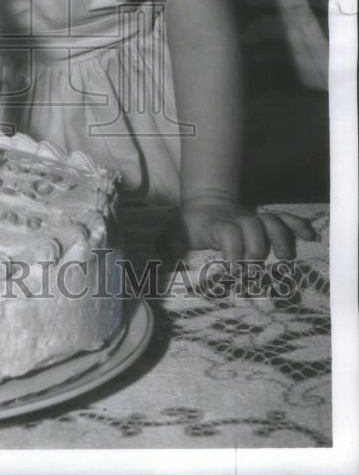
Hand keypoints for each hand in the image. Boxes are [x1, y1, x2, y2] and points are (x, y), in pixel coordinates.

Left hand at [159, 201, 315, 260]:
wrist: (205, 204)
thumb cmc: (189, 226)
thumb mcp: (173, 233)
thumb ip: (167, 246)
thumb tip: (164, 260)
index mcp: (216, 225)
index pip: (228, 233)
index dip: (232, 249)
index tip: (233, 269)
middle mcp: (238, 221)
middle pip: (254, 228)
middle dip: (257, 248)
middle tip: (256, 270)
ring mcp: (254, 219)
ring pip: (273, 222)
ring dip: (281, 238)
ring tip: (286, 258)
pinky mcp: (265, 221)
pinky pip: (286, 219)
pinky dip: (298, 225)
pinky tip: (311, 236)